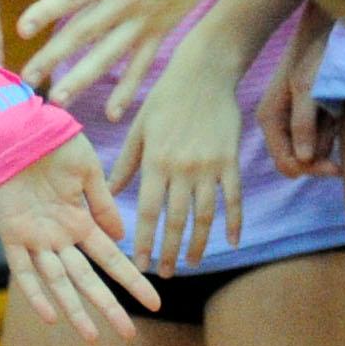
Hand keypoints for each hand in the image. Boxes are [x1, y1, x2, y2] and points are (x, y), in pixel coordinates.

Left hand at [0, 134, 161, 341]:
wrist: (15, 127)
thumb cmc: (53, 143)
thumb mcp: (88, 171)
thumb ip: (104, 205)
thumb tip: (122, 237)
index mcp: (80, 221)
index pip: (111, 259)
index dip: (131, 280)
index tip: (154, 302)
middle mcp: (60, 236)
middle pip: (87, 279)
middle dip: (107, 306)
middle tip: (128, 334)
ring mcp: (36, 238)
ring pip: (58, 282)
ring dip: (74, 309)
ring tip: (91, 336)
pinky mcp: (11, 235)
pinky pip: (23, 270)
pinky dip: (35, 293)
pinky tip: (50, 316)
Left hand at [21, 0, 269, 109]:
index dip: (48, 11)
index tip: (22, 29)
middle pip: (85, 31)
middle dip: (54, 56)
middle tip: (26, 78)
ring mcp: (145, 19)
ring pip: (109, 54)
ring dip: (83, 78)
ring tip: (58, 99)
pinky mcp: (159, 31)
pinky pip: (140, 65)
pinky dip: (128, 89)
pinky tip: (112, 113)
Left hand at [113, 49, 243, 275]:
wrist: (205, 71)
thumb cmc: (166, 97)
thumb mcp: (140, 127)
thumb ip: (126, 163)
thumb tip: (109, 191)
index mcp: (155, 161)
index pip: (147, 212)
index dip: (143, 241)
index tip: (138, 264)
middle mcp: (181, 169)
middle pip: (176, 221)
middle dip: (169, 251)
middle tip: (165, 274)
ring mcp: (209, 166)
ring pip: (205, 216)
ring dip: (199, 244)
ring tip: (192, 263)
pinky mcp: (231, 161)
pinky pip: (233, 199)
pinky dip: (234, 222)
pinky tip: (232, 241)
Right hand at [256, 7, 341, 179]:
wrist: (327, 31)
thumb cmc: (314, 55)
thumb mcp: (307, 89)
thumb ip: (303, 124)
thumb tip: (303, 159)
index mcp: (270, 119)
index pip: (285, 162)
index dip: (308, 169)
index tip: (334, 167)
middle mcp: (279, 123)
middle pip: (298, 161)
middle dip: (320, 156)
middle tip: (341, 142)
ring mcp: (295, 120)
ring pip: (313, 151)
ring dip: (328, 141)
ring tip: (336, 116)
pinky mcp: (310, 116)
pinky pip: (321, 138)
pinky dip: (332, 131)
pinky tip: (337, 114)